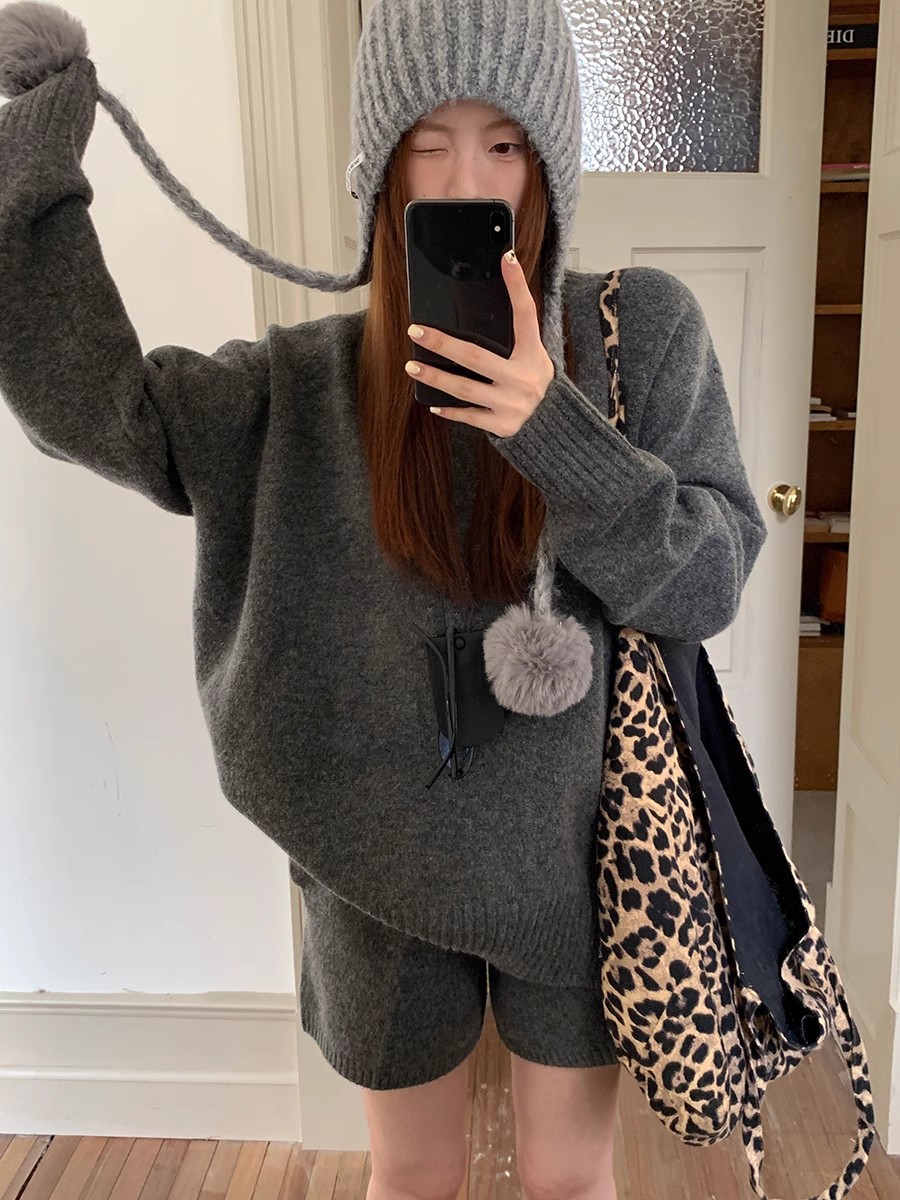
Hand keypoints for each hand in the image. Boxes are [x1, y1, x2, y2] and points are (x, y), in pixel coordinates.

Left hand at [404, 250, 555, 438]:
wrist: (550, 421)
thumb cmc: (530, 378)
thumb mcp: (531, 353)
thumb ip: (513, 333)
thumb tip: (481, 302)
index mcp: (533, 354)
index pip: (525, 315)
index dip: (517, 286)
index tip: (507, 258)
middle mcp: (524, 379)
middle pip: (476, 358)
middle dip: (443, 344)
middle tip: (417, 331)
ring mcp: (512, 404)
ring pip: (466, 389)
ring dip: (436, 377)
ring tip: (413, 366)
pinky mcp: (502, 425)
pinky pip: (469, 416)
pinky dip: (450, 411)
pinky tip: (432, 404)